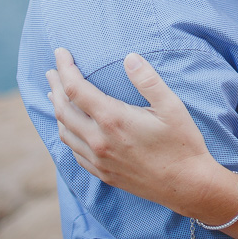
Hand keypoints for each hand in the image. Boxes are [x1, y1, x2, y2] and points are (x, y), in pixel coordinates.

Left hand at [46, 48, 220, 217]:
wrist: (186, 185)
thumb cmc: (182, 144)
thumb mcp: (171, 106)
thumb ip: (148, 80)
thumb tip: (129, 58)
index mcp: (113, 119)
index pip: (76, 89)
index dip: (65, 68)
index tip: (60, 53)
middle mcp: (99, 140)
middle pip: (63, 109)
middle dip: (55, 86)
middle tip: (51, 71)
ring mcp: (98, 159)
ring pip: (64, 132)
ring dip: (57, 110)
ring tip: (55, 95)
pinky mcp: (102, 173)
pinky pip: (74, 151)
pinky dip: (66, 133)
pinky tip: (70, 127)